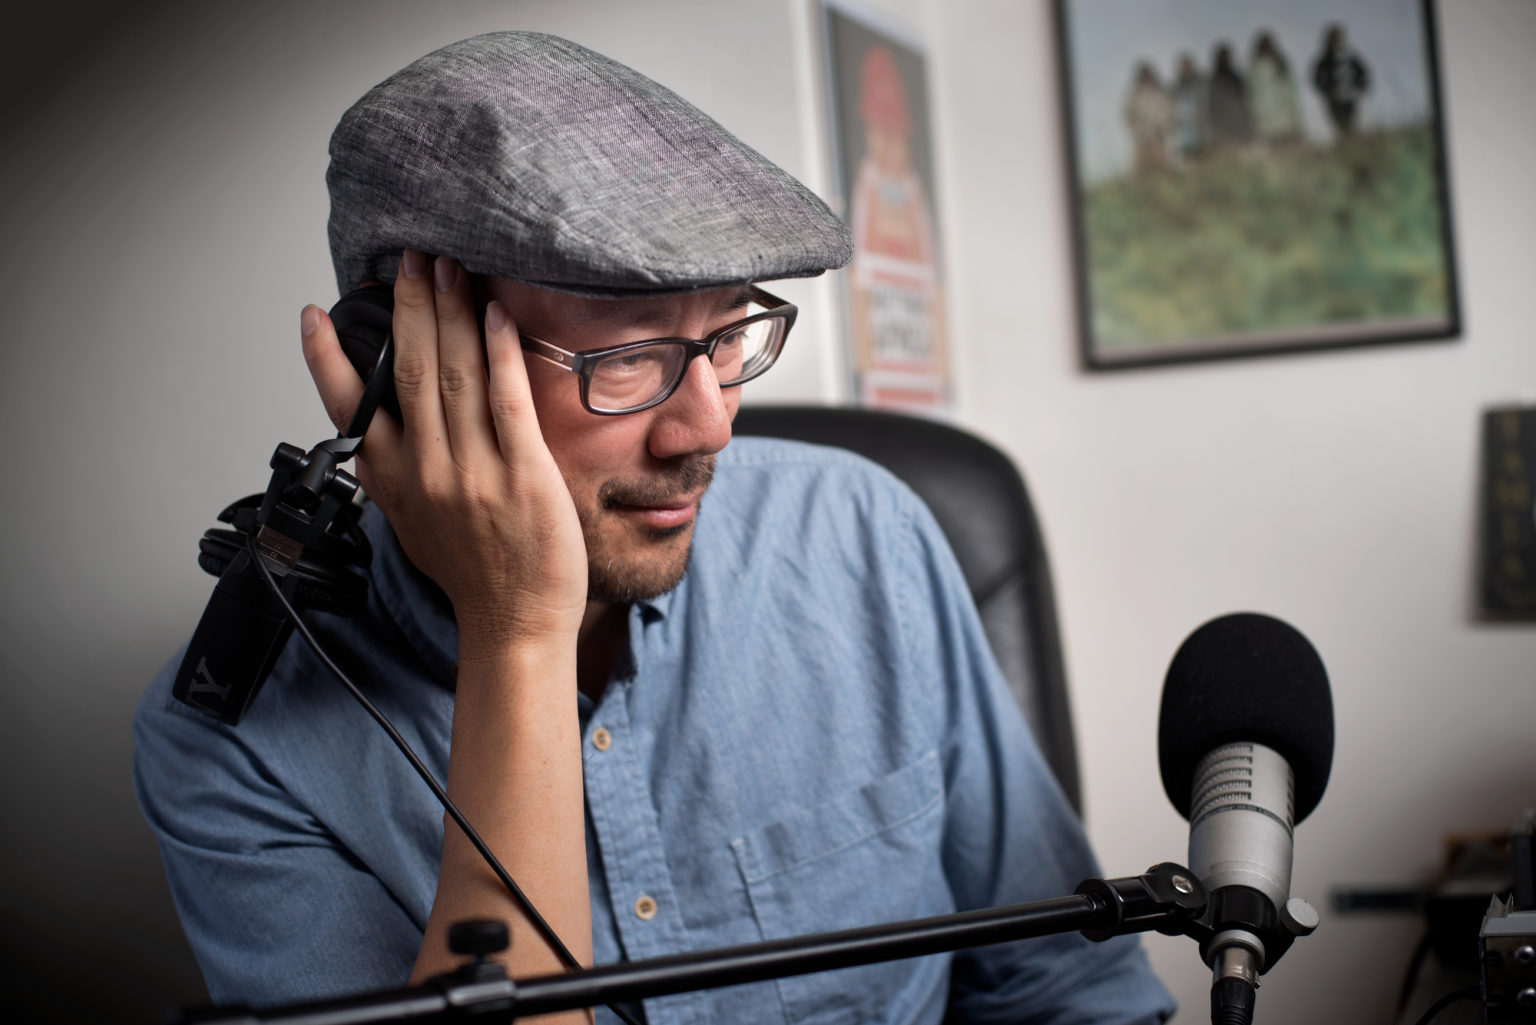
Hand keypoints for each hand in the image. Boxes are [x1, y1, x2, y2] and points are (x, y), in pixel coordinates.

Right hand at [301, 249, 587, 650]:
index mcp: (395, 481)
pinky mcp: (524, 475)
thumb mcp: (412, 527)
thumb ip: (393, 478)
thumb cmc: (472, 577)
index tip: (315, 315)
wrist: (515, 625)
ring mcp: (475, 470)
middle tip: (411, 259)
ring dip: (449, 314)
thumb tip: (375, 441)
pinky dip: (498, 354)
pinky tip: (494, 316)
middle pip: (406, 370)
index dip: (327, 358)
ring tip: (448, 269)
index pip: (349, 407)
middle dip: (408, 308)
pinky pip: (507, 401)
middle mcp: (428, 470)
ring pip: (452, 375)